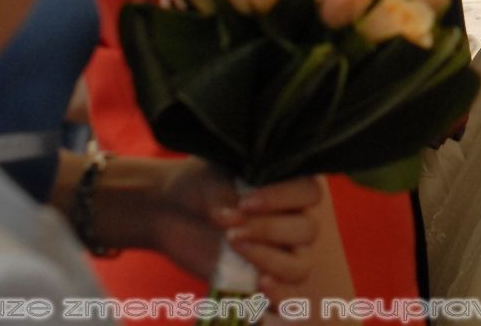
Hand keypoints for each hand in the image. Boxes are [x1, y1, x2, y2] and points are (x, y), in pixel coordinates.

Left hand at [112, 158, 323, 292]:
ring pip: (300, 266)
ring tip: (236, 250)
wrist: (170, 210)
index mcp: (288, 187)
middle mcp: (291, 220)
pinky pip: (286, 298)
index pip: (309, 193)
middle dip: (269, 231)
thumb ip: (227, 195)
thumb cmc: (198, 187)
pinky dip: (278, 297)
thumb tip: (231, 213)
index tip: (246, 204)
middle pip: (307, 231)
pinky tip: (258, 287)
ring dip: (271, 261)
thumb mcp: (212, 182)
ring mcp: (280, 254)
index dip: (284, 199)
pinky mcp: (261, 281)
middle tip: (231, 230)